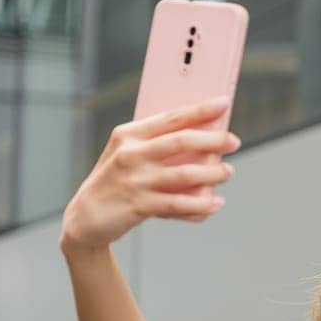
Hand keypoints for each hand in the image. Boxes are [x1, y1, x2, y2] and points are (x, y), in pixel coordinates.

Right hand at [59, 96, 241, 252]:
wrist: (86, 217)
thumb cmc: (116, 181)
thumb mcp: (128, 155)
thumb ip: (157, 146)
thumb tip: (204, 142)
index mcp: (129, 135)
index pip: (170, 118)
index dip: (199, 110)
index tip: (224, 103)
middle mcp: (131, 154)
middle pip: (181, 142)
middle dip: (213, 140)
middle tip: (234, 141)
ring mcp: (135, 180)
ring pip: (185, 174)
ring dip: (212, 173)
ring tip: (228, 172)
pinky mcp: (139, 206)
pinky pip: (179, 204)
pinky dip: (201, 205)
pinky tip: (215, 203)